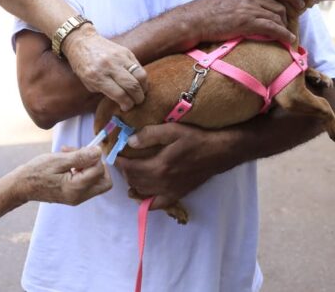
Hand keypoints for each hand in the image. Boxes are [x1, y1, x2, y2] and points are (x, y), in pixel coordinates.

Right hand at [15, 146, 111, 205]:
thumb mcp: (58, 159)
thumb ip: (81, 156)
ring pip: (97, 182)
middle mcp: (79, 196)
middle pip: (105, 182)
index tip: (82, 148)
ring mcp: (77, 198)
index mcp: (76, 188)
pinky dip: (83, 171)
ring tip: (70, 154)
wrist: (22, 186)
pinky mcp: (74, 196)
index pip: (99, 171)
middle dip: (97, 164)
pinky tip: (68, 162)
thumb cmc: (36, 171)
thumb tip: (99, 151)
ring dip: (88, 166)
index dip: (94, 156)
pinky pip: (87, 183)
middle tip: (83, 154)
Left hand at [61, 25, 146, 111]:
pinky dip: (141, 77)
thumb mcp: (88, 83)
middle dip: (138, 98)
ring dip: (143, 88)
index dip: (127, 104)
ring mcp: (119, 57)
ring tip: (140, 92)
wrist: (82, 42)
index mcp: (97, 76)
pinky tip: (138, 82)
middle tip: (137, 102)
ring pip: (140, 75)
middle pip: (132, 86)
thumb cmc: (83, 65)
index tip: (127, 107)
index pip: (119, 94)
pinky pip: (139, 66)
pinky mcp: (126, 51)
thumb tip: (122, 101)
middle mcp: (109, 66)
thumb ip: (105, 91)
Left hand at [114, 123, 231, 209]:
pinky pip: (156, 204)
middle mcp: (163, 183)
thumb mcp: (173, 130)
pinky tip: (141, 194)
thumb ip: (150, 135)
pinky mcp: (177, 195)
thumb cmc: (195, 139)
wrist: (218, 153)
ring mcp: (170, 191)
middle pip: (134, 181)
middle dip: (125, 172)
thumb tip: (130, 141)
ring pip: (142, 192)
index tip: (116, 155)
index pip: (131, 169)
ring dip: (133, 183)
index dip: (120, 163)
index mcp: (160, 167)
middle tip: (122, 161)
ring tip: (131, 172)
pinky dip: (145, 200)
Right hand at [185, 0, 303, 44]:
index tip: (300, 4)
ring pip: (278, 17)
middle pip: (280, 5)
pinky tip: (289, 41)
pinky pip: (274, 28)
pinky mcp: (249, 23)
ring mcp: (251, 9)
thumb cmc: (207, 11)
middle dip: (289, 16)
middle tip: (292, 25)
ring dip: (286, 28)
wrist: (195, 19)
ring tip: (289, 36)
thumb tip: (251, 5)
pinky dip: (284, 35)